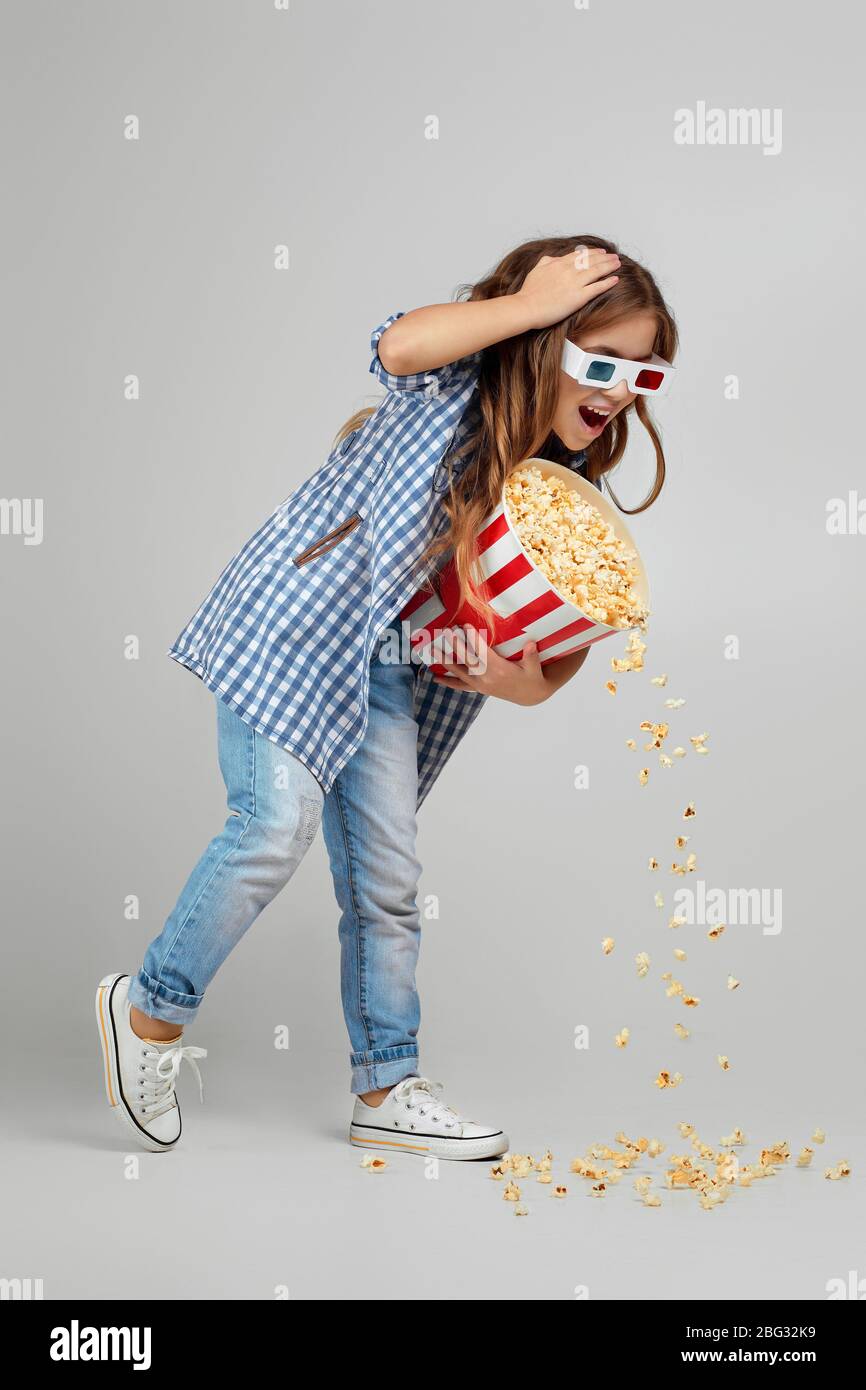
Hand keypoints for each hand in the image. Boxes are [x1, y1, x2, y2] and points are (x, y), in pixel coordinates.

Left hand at [429, 627, 549, 705]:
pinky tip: (436, 678)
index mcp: (500, 671)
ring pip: (460, 672)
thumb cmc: (532, 678)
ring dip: (446, 661)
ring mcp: (480, 685)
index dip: (473, 638)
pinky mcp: (479, 688)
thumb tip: (531, 644)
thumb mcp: (535, 667)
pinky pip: (461, 686)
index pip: (483, 652)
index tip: (464, 625)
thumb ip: (532, 656)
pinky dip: (449, 682)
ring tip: (433, 651)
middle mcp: (487, 678)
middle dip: (456, 645)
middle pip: (468, 660)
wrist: (530, 696)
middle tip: (446, 632)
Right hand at [515, 246, 620, 329]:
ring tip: (618, 264)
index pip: (580, 255)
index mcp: (559, 263)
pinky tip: (615, 279)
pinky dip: (607, 282)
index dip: (592, 252)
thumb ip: (547, 261)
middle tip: (614, 256)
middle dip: (605, 257)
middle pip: (592, 260)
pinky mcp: (579, 297)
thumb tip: (554, 257)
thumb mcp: (536, 270)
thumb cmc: (529, 292)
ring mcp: (575, 283)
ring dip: (609, 266)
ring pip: (597, 271)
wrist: (527, 307)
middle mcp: (569, 270)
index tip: (600, 251)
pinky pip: (597, 287)